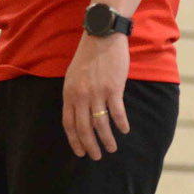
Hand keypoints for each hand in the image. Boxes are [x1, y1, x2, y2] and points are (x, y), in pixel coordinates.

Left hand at [64, 33, 130, 159]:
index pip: (68, 123)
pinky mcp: (113, 88)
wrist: (102, 37)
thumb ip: (75, 96)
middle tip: (96, 157)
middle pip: (84, 128)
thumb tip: (81, 115)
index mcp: (69, 94)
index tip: (80, 152)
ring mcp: (97, 93)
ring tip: (112, 149)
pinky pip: (117, 112)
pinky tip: (124, 131)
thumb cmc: (88, 57)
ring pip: (100, 124)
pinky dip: (121, 124)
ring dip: (107, 139)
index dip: (74, 140)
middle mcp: (81, 96)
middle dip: (90, 146)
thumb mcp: (73, 77)